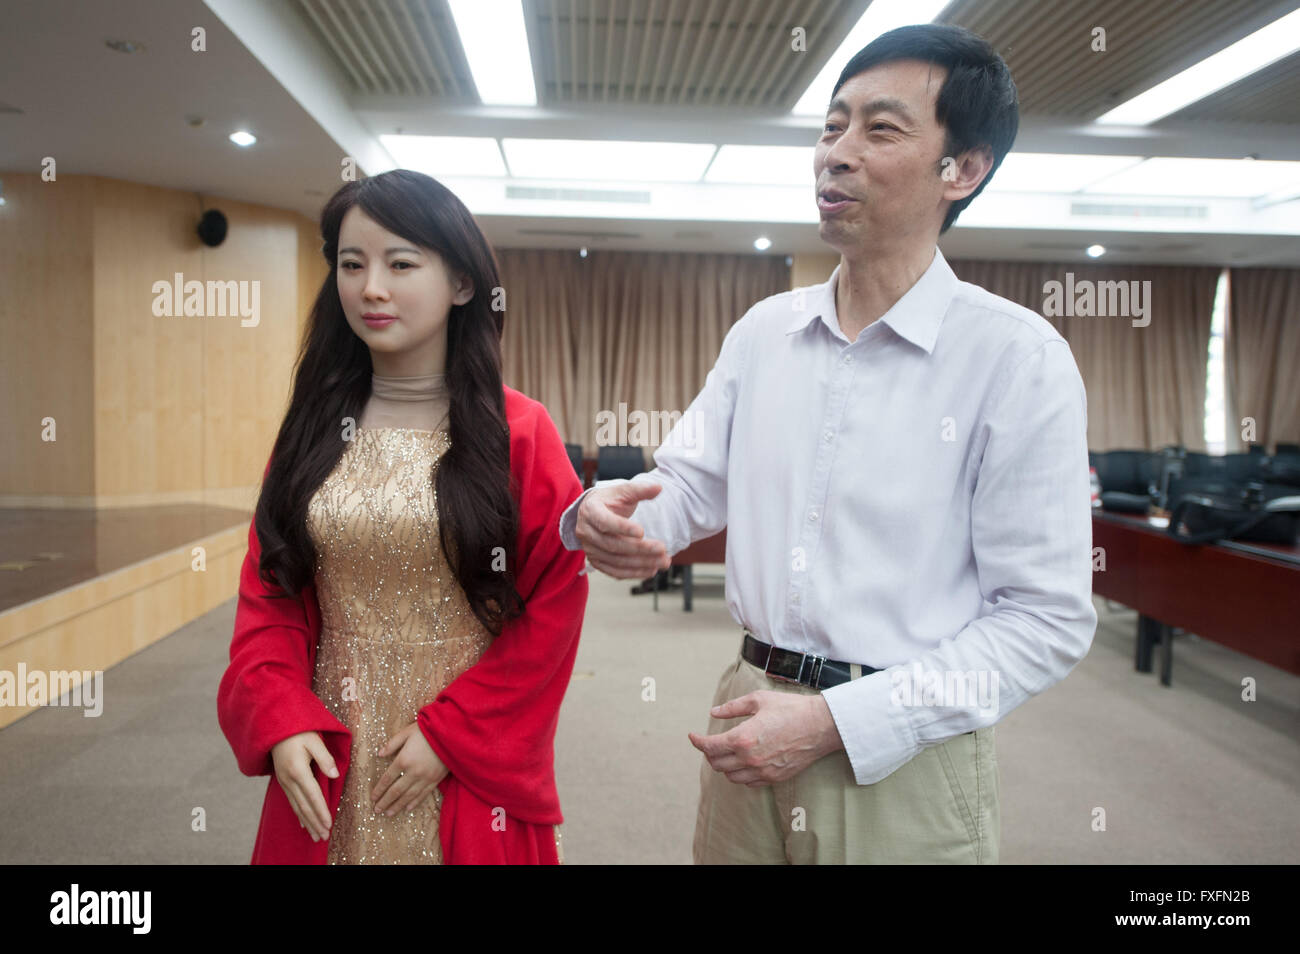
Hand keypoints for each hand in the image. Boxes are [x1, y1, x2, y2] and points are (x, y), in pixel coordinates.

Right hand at [270, 731, 337, 841]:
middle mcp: (289, 779)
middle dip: (314, 823)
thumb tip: (334, 776)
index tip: (328, 824)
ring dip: (307, 822)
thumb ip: (325, 758)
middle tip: (324, 837)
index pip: (313, 796)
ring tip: (316, 835)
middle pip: (304, 806)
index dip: (321, 811)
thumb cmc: (298, 731)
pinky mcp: (283, 781)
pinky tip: (303, 823)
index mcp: (298, 770)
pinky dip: (298, 814)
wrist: (275, 728)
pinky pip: (292, 801)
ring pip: (297, 807)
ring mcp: (284, 781)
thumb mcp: (314, 740)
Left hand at [370, 722, 448, 816]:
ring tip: (388, 814)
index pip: (387, 779)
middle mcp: (413, 772)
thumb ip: (392, 744)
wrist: (451, 734)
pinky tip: (407, 809)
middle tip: (377, 810)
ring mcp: (425, 778)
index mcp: (403, 759)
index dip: (379, 789)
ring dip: (397, 806)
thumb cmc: (428, 730)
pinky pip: (423, 794)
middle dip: (385, 801)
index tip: (372, 798)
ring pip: (408, 796)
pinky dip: (414, 803)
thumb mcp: (407, 732)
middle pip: (396, 791)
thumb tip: (379, 754)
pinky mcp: (435, 780)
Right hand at [574, 482, 671, 578]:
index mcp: (590, 510)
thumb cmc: (610, 501)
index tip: (642, 531)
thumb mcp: (623, 491)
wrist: (594, 513)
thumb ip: (640, 489)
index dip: (623, 528)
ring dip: (641, 564)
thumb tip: (658, 487)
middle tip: (662, 549)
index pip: (605, 522)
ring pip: (616, 561)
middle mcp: (586, 531)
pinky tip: (651, 570)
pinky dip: (633, 573)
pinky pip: (614, 572)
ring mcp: (589, 549)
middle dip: (640, 549)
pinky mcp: (596, 561)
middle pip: (613, 545)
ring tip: (663, 562)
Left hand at [688, 691, 842, 785]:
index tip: (692, 736)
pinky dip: (740, 774)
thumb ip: (733, 707)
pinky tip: (743, 762)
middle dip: (709, 753)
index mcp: (743, 738)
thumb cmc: (791, 709)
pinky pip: (748, 782)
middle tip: (711, 742)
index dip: (697, 742)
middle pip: (717, 764)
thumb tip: (714, 712)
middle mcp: (750, 758)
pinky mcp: (774, 778)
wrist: (821, 725)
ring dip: (724, 765)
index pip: (710, 747)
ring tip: (727, 752)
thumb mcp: (759, 700)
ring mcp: (762, 771)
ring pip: (731, 777)